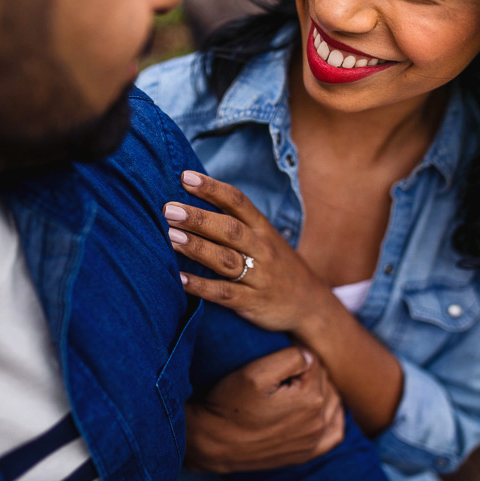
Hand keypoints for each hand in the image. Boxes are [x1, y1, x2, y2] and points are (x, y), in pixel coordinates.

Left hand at [163, 171, 330, 332]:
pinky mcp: (253, 302)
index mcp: (262, 228)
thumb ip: (235, 220)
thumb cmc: (276, 264)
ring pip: (226, 260)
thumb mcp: (264, 237)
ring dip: (197, 248)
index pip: (237, 201)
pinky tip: (180, 280)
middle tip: (169, 209)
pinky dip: (202, 287)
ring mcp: (259, 277)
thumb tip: (192, 199)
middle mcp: (262, 249)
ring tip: (170, 237)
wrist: (310, 303)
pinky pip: (225, 294)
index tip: (185, 177)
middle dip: (199, 218)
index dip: (212, 188)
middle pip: (229, 229)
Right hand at [185, 346, 344, 472]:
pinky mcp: (307, 452)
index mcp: (310, 398)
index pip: (314, 361)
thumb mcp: (256, 372)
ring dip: (320, 390)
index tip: (277, 356)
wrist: (213, 441)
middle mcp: (318, 421)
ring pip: (333, 402)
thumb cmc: (230, 404)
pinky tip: (318, 409)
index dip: (295, 354)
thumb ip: (291, 357)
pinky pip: (335, 432)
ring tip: (295, 386)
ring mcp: (314, 440)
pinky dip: (332, 416)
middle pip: (325, 381)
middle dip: (308, 372)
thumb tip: (309, 354)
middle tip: (283, 371)